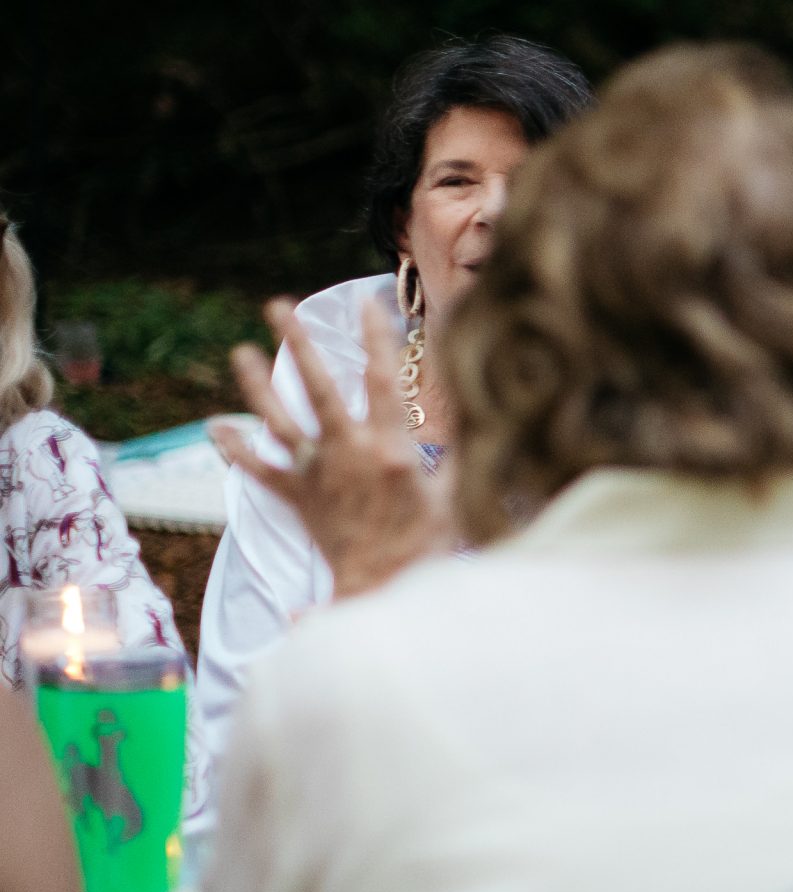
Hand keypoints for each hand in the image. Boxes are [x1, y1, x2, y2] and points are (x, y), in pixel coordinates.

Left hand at [213, 298, 456, 599]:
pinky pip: (260, 471)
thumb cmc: (427, 543)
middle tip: (279, 306)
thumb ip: (457, 450)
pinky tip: (216, 427)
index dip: (375, 338)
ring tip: (241, 351)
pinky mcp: (297, 498)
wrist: (383, 587)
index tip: (366, 304)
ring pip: (278, 421)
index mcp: (389, 448)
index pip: (382, 380)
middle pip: (316, 388)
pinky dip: (236, 450)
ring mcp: (316, 474)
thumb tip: (477, 412)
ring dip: (256, 386)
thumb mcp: (454, 492)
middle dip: (297, 343)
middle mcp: (346, 453)